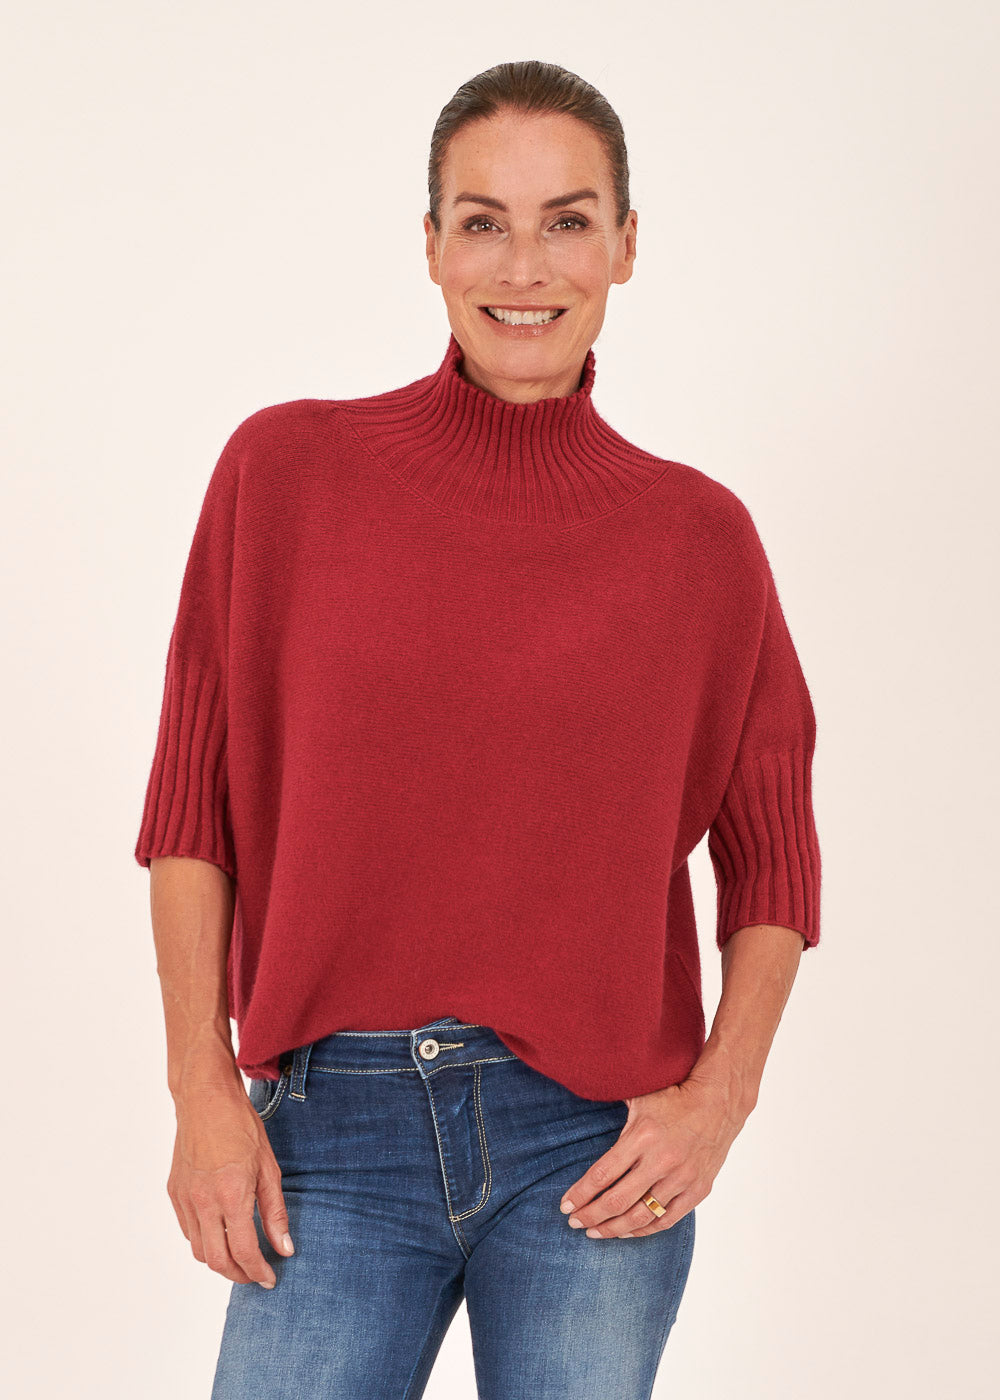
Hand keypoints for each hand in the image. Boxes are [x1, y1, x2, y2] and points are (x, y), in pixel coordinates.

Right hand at [167, 1079, 294, 1286]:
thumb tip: (285, 1248)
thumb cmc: (241, 1128)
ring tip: (239, 1256)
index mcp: (231, 1194)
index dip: (258, 1272)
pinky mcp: (174, 1193)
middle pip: (217, 1260)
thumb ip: (275, 1212)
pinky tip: (220, 1232)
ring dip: (219, 1260)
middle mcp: (203, 1202)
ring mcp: (185, 1198)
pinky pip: (188, 1230)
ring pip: (198, 1250)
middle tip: (255, 1274)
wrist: (205, 1100)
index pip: (243, 1252)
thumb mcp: (268, 1168)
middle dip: (238, 1275)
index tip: (270, 1279)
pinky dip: (204, 1240)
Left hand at [558, 1075, 747, 1237]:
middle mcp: (662, 1160)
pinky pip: (667, 1219)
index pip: (603, 1173)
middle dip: (591, 1215)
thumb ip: (611, 1103)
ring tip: (595, 1232)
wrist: (719, 1103)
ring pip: (642, 1216)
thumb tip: (578, 1095)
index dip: (581, 1193)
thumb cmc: (673, 1096)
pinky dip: (644, 1230)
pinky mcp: (698, 1189)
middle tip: (574, 1222)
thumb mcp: (640, 1096)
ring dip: (614, 1228)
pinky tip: (626, 1232)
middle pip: (618, 1200)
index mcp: (643, 1135)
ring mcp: (682, 1177)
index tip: (566, 1205)